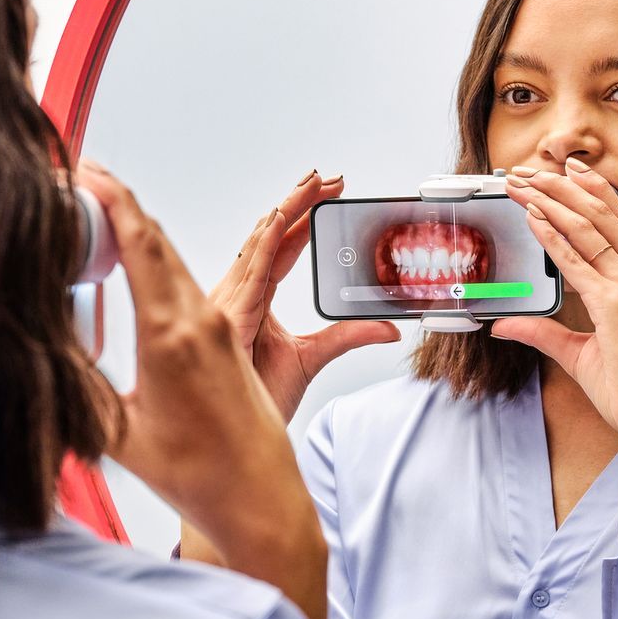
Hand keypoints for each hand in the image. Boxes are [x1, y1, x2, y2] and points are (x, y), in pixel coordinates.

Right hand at [74, 161, 325, 618]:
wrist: (260, 497)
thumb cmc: (198, 476)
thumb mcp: (118, 432)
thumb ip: (75, 380)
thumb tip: (33, 337)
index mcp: (173, 335)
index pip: (141, 245)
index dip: (112, 199)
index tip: (83, 170)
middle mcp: (202, 320)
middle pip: (158, 240)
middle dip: (119, 201)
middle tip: (79, 175)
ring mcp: (220, 327)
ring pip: (175, 259)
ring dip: (138, 228)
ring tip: (99, 206)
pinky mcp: (228, 338)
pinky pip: (188, 283)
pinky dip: (156, 258)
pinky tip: (134, 257)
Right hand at [208, 169, 399, 421]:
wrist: (239, 442)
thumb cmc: (262, 399)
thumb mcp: (314, 357)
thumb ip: (347, 335)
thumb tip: (387, 326)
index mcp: (251, 301)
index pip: (278, 247)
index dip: (302, 217)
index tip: (328, 191)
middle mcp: (236, 296)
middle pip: (268, 237)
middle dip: (297, 203)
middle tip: (327, 176)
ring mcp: (230, 305)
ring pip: (259, 245)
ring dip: (286, 211)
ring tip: (311, 183)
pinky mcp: (231, 320)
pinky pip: (250, 273)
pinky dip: (265, 243)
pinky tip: (282, 220)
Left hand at [494, 157, 617, 446]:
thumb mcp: (581, 354)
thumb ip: (544, 333)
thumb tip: (504, 326)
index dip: (591, 192)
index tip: (567, 172)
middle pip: (601, 214)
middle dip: (563, 186)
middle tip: (533, 169)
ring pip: (589, 228)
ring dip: (553, 200)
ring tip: (525, 181)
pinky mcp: (617, 303)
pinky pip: (579, 261)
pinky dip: (554, 236)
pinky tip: (534, 217)